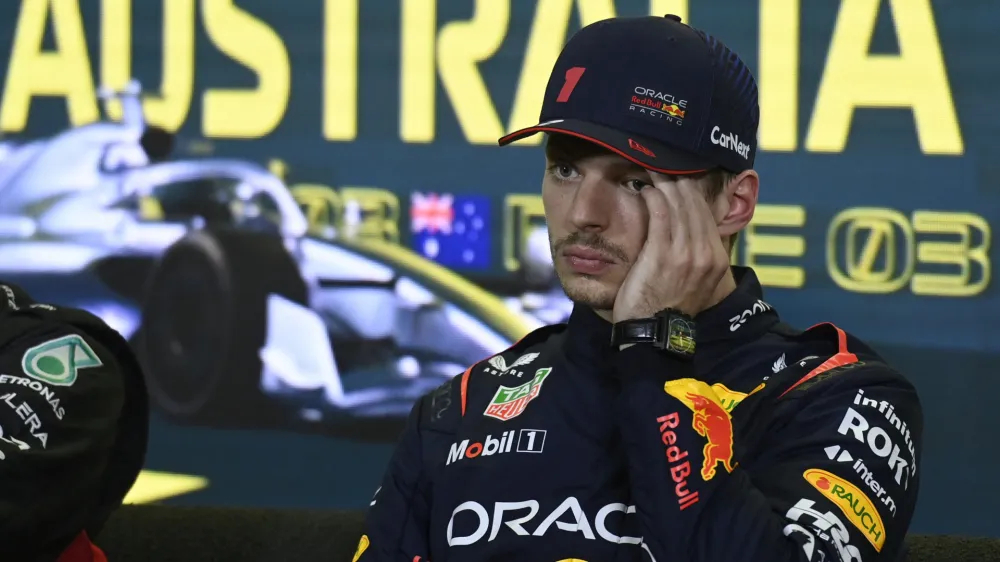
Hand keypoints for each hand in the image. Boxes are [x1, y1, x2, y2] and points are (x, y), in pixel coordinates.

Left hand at [612, 172, 730, 321]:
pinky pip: (660, 215)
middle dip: (678, 182)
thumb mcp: (693, 281)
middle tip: (663, 165)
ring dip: (665, 185)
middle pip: (694, 205)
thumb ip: (695, 255)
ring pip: (678, 206)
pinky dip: (654, 198)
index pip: (707, 214)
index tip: (680, 177)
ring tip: (653, 171)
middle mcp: (706, 255)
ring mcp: (685, 254)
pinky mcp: (662, 254)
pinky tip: (647, 190)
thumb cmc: (666, 307)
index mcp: (716, 261)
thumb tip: (689, 232)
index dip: (692, 192)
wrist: (653, 333)